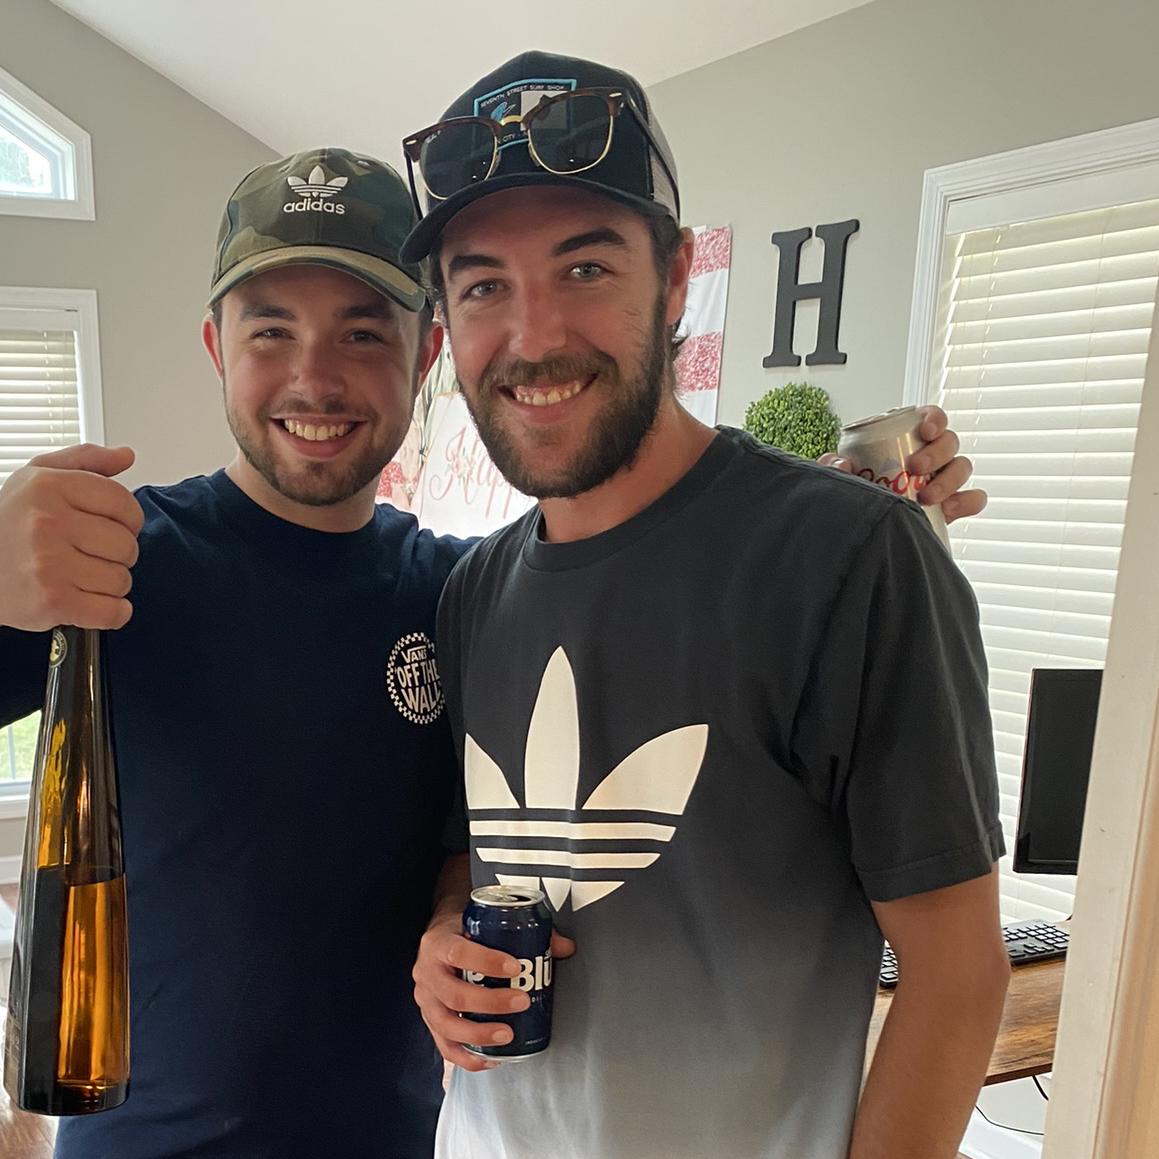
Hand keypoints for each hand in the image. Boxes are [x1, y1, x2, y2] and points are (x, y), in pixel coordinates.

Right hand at [0, 444, 143, 630]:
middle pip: (127, 545)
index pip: (125, 504)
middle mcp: (48, 523)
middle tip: (89, 554)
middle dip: (116, 554)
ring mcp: (49, 564)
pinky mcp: (51, 601)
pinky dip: (112, 613)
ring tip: (80, 576)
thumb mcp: (37, 477)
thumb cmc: (7, 524)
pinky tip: (92, 602)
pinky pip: (113, 612)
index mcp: (49, 487)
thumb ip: (86, 461)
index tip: (112, 525)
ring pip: (121, 580)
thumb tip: (126, 456)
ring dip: (109, 583)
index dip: (127, 520)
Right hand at [412, 911, 575, 1071]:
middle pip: (454, 995)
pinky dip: (468, 1057)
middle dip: (490, 1003)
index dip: (486, 962)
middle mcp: (426, 972)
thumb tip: (566, 948)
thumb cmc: (466, 930)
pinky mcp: (429, 1021)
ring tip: (508, 1035)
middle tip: (521, 1001)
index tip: (516, 967)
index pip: (458, 953)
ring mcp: (425, 1000)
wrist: (440, 936)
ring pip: (447, 1025)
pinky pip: (445, 1046)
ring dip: (479, 1034)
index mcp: (439, 942)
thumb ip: (525, 931)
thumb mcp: (486, 921)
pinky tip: (492, 1060)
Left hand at [819, 405, 986, 523]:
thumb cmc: (856, 490)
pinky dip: (968, 501)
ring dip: (949, 479)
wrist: (862, 525)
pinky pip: (972, 498)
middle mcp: (931, 454)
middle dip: (938, 452)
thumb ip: (832, 465)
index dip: (935, 419)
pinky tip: (949, 509)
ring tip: (926, 497)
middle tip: (915, 467)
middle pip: (950, 441)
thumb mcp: (838, 474)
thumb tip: (843, 464)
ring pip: (962, 467)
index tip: (924, 431)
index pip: (931, 417)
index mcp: (908, 438)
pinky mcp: (952, 504)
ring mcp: (944, 478)